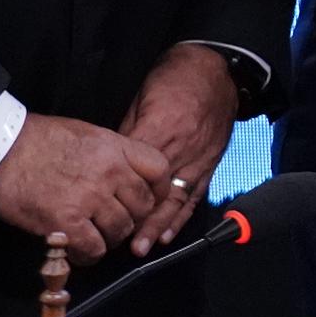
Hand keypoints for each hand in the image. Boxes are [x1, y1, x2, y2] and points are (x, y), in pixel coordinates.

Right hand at [0, 114, 172, 264]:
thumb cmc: (33, 139)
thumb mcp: (84, 135)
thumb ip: (110, 155)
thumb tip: (124, 177)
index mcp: (114, 147)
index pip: (159, 171)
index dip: (157, 191)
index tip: (146, 201)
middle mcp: (109, 172)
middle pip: (142, 207)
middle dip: (130, 219)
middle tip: (110, 223)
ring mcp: (89, 197)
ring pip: (120, 231)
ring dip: (107, 238)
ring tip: (90, 235)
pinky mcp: (66, 221)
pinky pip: (94, 249)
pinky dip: (87, 255)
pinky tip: (75, 249)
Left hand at [114, 44, 242, 251]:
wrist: (216, 69)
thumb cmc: (176, 78)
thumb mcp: (142, 98)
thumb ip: (129, 132)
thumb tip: (112, 160)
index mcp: (161, 128)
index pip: (134, 167)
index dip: (117, 191)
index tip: (99, 208)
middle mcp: (182, 148)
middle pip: (157, 191)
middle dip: (141, 220)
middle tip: (124, 244)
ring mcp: (198, 159)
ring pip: (177, 199)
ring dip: (160, 225)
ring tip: (145, 247)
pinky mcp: (209, 163)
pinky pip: (195, 195)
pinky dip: (182, 216)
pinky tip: (169, 233)